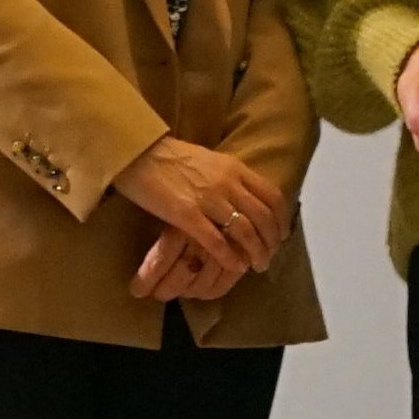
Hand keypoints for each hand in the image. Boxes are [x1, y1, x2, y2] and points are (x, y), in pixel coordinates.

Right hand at [112, 136, 285, 299]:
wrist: (138, 152)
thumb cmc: (171, 156)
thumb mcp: (211, 160)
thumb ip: (230, 178)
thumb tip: (246, 197)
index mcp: (235, 168)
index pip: (272, 196)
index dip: (281, 220)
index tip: (280, 235)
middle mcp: (228, 183)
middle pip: (262, 218)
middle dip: (270, 242)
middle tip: (268, 258)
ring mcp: (208, 199)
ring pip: (244, 231)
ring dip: (255, 252)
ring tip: (256, 266)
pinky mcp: (186, 214)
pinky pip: (216, 241)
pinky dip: (230, 257)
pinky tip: (235, 267)